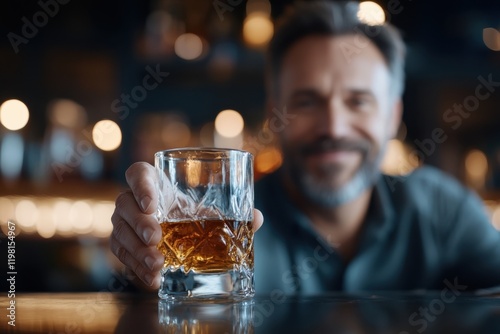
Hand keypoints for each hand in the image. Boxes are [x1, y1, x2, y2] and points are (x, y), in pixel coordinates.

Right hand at [110, 162, 263, 288]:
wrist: (178, 235)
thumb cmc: (191, 216)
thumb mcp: (209, 213)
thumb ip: (232, 215)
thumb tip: (257, 218)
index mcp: (155, 184)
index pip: (137, 173)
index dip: (140, 185)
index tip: (152, 204)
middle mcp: (134, 201)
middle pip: (124, 205)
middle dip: (138, 223)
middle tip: (156, 238)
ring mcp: (125, 224)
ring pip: (119, 232)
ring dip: (136, 250)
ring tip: (157, 264)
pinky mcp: (124, 246)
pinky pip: (121, 256)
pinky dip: (136, 269)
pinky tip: (153, 280)